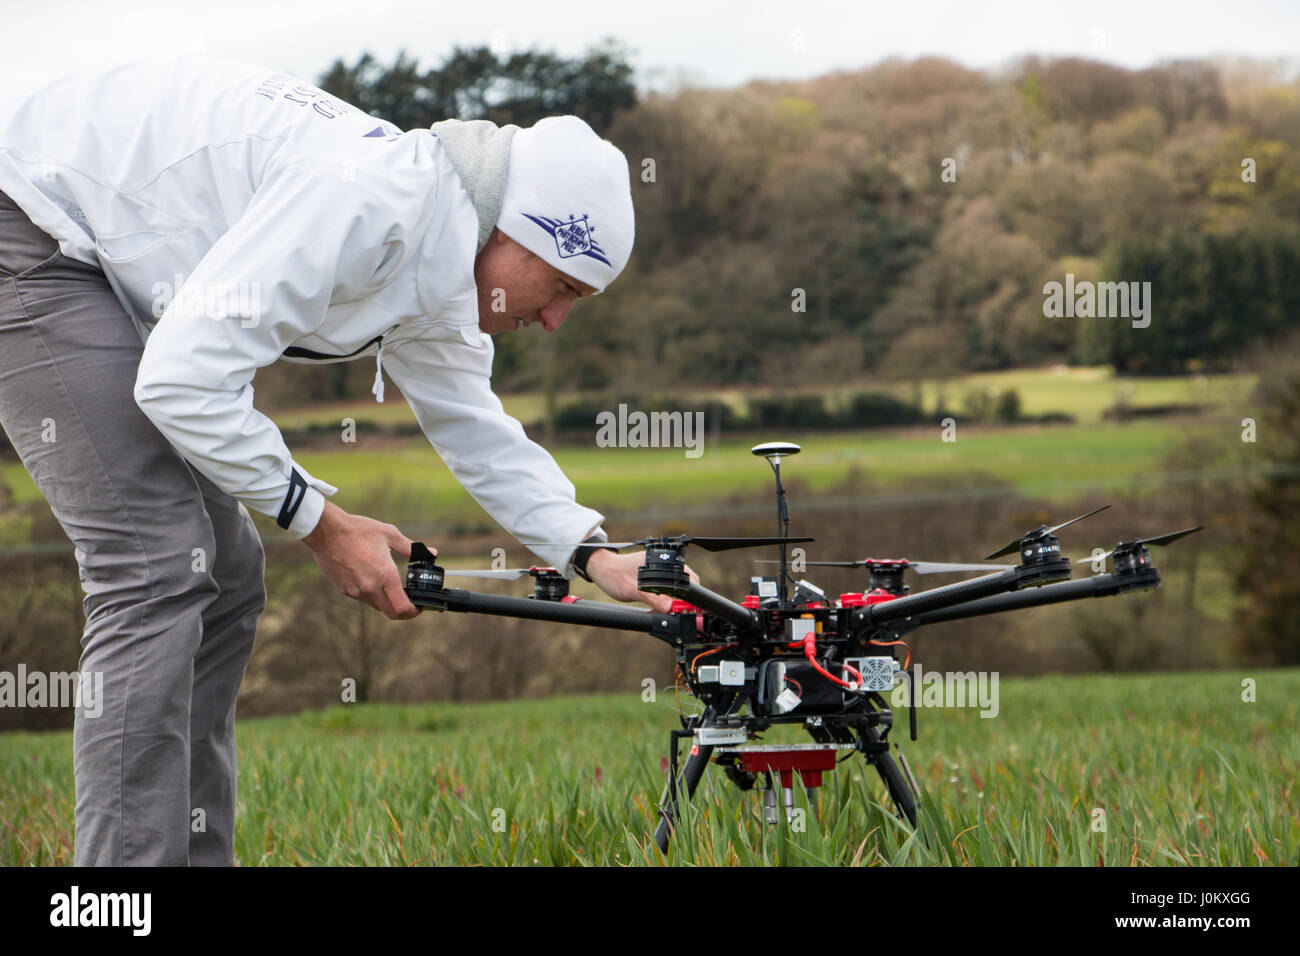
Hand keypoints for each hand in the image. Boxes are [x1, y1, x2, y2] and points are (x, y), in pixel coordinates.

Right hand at [301, 500, 423, 619]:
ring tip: (391, 587)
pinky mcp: (344, 590)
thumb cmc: (359, 530)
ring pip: (376, 606)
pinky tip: (372, 579)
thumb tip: (431, 552)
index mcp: (385, 575)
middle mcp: (370, 588)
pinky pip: (362, 598)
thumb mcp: (390, 535)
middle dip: (404, 611)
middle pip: (391, 613)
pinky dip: (371, 594)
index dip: (414, 611)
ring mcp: (355, 591)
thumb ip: (412, 548)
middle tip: (410, 602)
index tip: (419, 606)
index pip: (403, 607)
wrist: (327, 531)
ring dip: (386, 602)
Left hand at [584, 549, 699, 613]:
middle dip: (681, 600)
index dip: (690, 596)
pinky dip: (666, 597)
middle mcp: (666, 561)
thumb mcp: (632, 589)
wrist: (601, 568)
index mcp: (664, 560)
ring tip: (663, 610)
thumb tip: (670, 607)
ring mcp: (662, 567)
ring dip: (673, 600)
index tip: (685, 609)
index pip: (689, 578)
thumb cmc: (613, 574)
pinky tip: (658, 605)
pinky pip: (669, 587)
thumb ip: (653, 598)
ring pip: (678, 587)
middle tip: (672, 613)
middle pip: (686, 583)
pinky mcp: (657, 574)